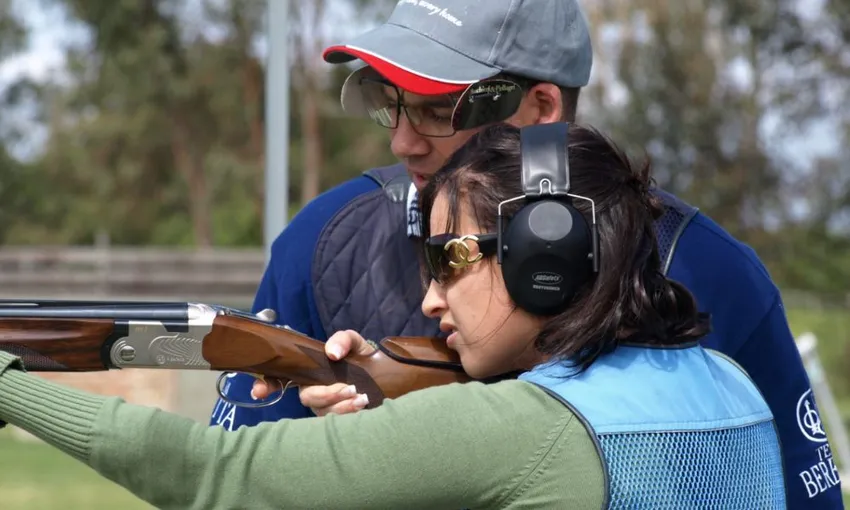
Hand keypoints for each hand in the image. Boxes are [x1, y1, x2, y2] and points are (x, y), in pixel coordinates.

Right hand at [250, 329, 375, 416]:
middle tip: (350, 388)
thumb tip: (332, 352)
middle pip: (307, 398)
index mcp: (307, 371)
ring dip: (342, 406)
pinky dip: (350, 414)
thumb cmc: (359, 355)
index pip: (279, 379)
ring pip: (323, 412)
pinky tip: (363, 405)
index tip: (258, 392)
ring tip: (362, 397)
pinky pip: (336, 422)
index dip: (266, 385)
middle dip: (327, 395)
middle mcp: (311, 389)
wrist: (381, 372)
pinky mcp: (337, 418)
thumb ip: (342, 340)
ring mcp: (323, 406)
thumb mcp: (352, 340)